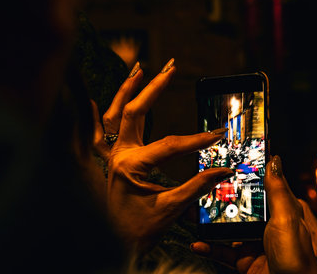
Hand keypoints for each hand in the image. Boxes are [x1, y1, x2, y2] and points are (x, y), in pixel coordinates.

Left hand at [91, 59, 232, 251]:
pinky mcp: (109, 162)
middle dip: (153, 87)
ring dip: (125, 90)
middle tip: (170, 68)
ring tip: (138, 69)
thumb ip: (198, 186)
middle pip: (134, 112)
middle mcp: (117, 155)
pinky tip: (93, 101)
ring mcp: (110, 156)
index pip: (170, 144)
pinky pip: (96, 134)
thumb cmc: (137, 231)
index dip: (196, 140)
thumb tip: (223, 170)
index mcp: (131, 165)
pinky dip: (96, 116)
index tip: (217, 136)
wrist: (113, 247)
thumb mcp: (170, 208)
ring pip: (113, 115)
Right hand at [191, 156, 316, 273]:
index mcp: (283, 210)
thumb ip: (276, 190)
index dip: (248, 173)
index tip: (229, 161)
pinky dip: (209, 247)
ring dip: (211, 222)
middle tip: (202, 187)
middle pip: (242, 206)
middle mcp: (269, 225)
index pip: (264, 185)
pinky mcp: (246, 261)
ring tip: (194, 213)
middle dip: (223, 198)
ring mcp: (256, 243)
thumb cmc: (297, 258)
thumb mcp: (286, 218)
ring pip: (229, 228)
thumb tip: (274, 160)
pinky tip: (198, 243)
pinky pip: (223, 251)